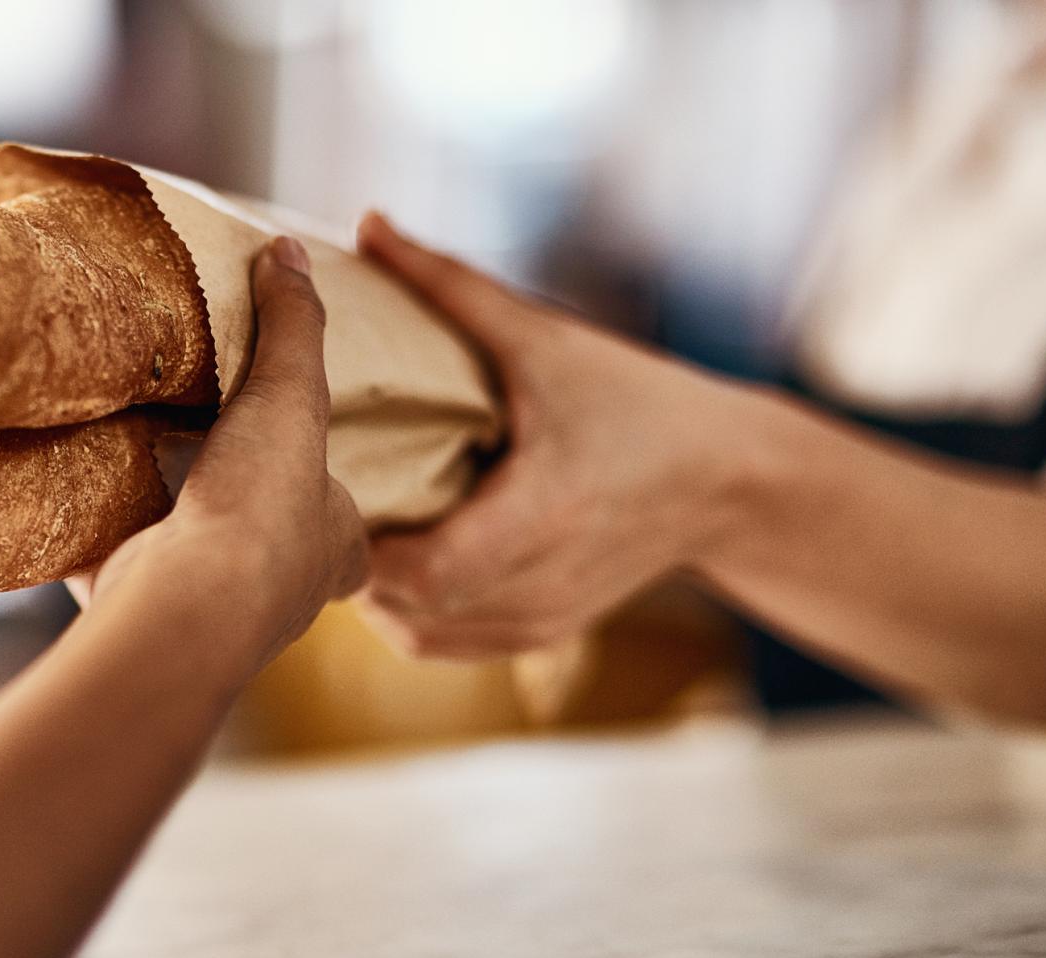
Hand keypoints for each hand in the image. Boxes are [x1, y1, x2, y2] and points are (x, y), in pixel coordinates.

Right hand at [69, 236, 367, 673]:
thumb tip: (291, 251)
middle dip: (236, 504)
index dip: (329, 494)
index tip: (296, 461)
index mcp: (336, 551)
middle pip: (264, 542)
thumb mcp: (290, 395)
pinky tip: (69, 490)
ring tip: (132, 451)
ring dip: (163, 519)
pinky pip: (113, 566)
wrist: (187, 606)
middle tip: (202, 449)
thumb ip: (293, 326)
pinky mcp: (137, 611)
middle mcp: (280, 595)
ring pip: (188, 559)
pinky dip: (92, 535)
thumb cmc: (264, 507)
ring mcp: (208, 613)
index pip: (348, 524)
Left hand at [355, 213, 766, 656]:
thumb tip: (370, 225)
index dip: (361, 542)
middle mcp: (536, 584)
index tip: (326, 489)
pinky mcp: (540, 632)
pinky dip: (410, 611)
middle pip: (403, 606)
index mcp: (538, 515)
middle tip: (314, 498)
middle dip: (352, 557)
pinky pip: (446, 643)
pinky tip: (393, 558)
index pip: (422, 571)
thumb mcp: (546, 341)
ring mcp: (538, 620)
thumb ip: (451, 286)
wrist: (731, 482)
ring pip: (417, 636)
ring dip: (375, 590)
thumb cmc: (640, 404)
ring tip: (350, 525)